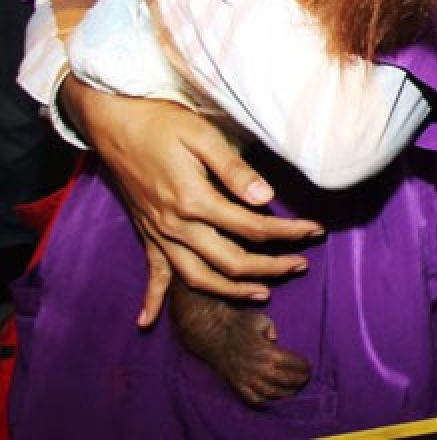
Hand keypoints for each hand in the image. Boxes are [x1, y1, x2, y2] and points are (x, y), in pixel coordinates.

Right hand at [59, 75, 323, 326]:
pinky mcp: (147, 233)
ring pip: (198, 277)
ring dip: (232, 289)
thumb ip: (234, 170)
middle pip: (231, 260)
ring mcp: (159, 233)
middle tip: (301, 264)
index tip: (314, 231)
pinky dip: (151, 298)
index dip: (288, 232)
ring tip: (263, 292)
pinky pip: (151, 273)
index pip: (253, 226)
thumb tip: (266, 197)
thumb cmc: (163, 123)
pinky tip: (146, 322)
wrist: (114, 121)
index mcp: (194, 200)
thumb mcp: (203, 137)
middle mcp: (176, 225)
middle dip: (271, 267)